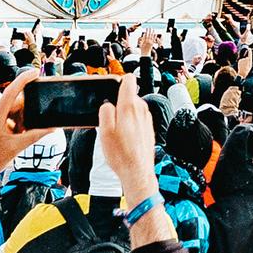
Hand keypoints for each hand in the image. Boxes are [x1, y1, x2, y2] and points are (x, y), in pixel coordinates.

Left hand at [0, 78, 41, 190]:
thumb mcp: (16, 147)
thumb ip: (35, 135)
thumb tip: (52, 128)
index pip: (12, 91)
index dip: (24, 79)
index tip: (36, 72)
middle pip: (14, 104)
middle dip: (25, 114)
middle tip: (29, 131)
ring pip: (10, 110)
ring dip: (18, 121)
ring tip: (18, 139)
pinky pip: (3, 115)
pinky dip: (11, 124)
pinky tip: (12, 138)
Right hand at [98, 74, 162, 209]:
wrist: (137, 172)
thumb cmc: (121, 155)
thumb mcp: (104, 131)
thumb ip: (105, 111)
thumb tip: (107, 104)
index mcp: (130, 106)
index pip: (128, 80)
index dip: (118, 81)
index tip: (110, 88)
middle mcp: (141, 110)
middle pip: (128, 96)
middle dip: (118, 104)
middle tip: (109, 121)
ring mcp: (146, 119)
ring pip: (132, 109)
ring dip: (124, 116)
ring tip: (116, 134)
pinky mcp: (148, 129)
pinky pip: (137, 120)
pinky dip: (130, 125)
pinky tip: (124, 139)